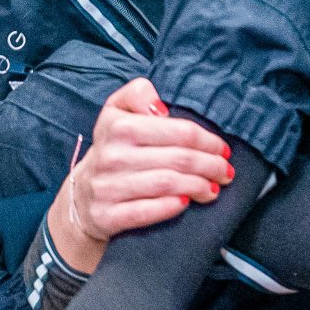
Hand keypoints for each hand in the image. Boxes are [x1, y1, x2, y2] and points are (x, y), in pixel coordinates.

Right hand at [52, 79, 232, 270]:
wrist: (83, 195)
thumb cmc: (115, 148)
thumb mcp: (118, 110)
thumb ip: (138, 93)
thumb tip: (161, 107)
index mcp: (118, 126)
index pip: (179, 131)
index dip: (208, 141)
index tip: (223, 149)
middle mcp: (110, 155)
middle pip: (178, 158)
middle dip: (211, 165)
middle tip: (226, 171)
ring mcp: (106, 187)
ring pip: (166, 184)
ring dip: (198, 186)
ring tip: (214, 188)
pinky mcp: (105, 216)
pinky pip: (144, 212)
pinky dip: (170, 207)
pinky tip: (186, 203)